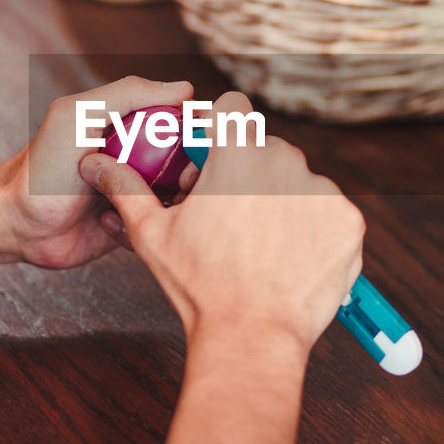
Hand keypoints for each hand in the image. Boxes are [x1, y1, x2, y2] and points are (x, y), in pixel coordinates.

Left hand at [2, 76, 193, 270]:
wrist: (17, 225)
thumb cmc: (42, 167)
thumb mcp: (80, 116)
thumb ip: (128, 93)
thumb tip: (184, 88)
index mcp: (131, 125)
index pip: (183, 121)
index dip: (199, 131)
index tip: (204, 144)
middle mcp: (139, 156)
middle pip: (190, 160)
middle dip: (192, 172)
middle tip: (179, 182)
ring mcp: (137, 191)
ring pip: (181, 196)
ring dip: (173, 202)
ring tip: (150, 204)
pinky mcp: (134, 224)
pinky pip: (160, 225)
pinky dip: (151, 225)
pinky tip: (121, 224)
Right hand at [79, 91, 364, 355]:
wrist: (251, 336)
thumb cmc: (200, 286)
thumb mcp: (153, 234)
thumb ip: (127, 189)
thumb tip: (95, 163)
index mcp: (236, 154)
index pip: (231, 107)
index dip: (219, 129)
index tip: (212, 159)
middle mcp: (284, 162)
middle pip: (265, 148)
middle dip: (248, 173)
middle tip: (229, 215)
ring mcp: (322, 191)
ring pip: (298, 180)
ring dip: (282, 200)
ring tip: (260, 243)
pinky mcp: (348, 221)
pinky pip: (328, 210)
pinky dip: (313, 227)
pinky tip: (289, 256)